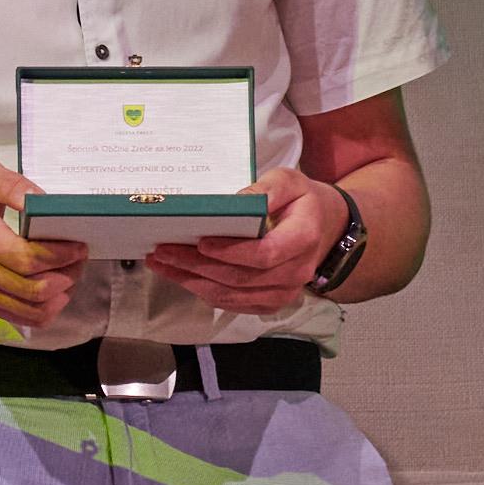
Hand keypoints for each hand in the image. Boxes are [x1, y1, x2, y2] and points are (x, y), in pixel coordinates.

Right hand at [0, 158, 75, 333]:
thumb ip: (10, 184)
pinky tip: (58, 290)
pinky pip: (26, 319)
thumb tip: (39, 201)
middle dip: (67, 273)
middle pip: (34, 288)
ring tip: (71, 270)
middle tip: (80, 254)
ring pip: (34, 309)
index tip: (78, 244)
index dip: (59, 255)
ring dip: (62, 292)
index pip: (25, 259)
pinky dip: (49, 308)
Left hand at [144, 165, 346, 312]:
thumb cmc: (301, 201)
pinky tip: (179, 275)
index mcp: (303, 239)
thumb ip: (269, 188)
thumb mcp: (291, 181)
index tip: (201, 242)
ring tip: (161, 264)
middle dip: (196, 266)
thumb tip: (239, 201)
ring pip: (231, 295)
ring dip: (192, 281)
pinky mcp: (269, 303)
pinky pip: (232, 304)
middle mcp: (296, 272)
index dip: (231, 252)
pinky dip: (202, 291)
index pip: (264, 254)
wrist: (322, 229)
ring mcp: (283, 293)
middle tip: (163, 251)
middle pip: (240, 278)